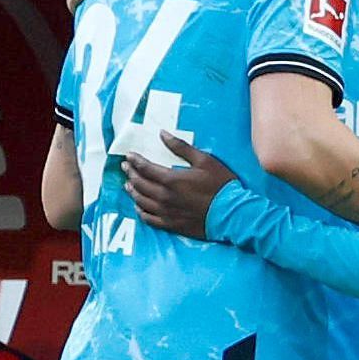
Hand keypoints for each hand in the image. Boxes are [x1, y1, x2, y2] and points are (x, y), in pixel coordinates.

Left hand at [124, 132, 238, 239]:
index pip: (145, 168)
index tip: (129, 156)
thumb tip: (163, 134)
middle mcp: (164, 196)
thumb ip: (181, 148)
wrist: (232, 214)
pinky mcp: (172, 224)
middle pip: (140, 184)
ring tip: (128, 185)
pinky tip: (139, 207)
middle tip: (126, 168)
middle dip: (131, 174)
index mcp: (171, 179)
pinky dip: (141, 212)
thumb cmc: (221, 186)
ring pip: (141, 201)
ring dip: (133, 192)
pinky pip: (149, 219)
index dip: (135, 160)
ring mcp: (166, 212)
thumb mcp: (204, 161)